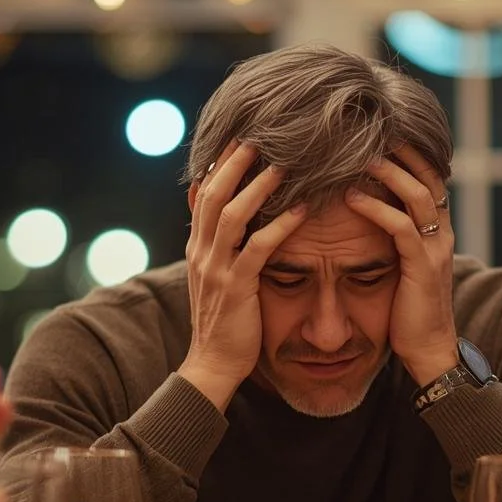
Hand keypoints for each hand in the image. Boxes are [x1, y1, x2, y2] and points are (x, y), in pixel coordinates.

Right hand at [178, 141, 308, 409]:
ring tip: (284, 164)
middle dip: (235, 163)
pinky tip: (302, 210)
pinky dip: (280, 225)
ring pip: (233, 215)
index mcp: (198, 247)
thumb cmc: (225, 321)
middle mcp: (202, 252)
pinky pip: (258, 248)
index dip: (220, 164)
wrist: (213, 364)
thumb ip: (220, 246)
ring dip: (258, 187)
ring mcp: (216, 269)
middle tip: (260, 136)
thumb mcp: (216, 277)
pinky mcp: (236, 287)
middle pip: (214, 194)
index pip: (205, 194)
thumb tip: (229, 217)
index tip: (240, 136)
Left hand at [346, 147, 457, 384]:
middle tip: (373, 127)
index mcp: (437, 230)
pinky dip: (376, 209)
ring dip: (389, 171)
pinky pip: (401, 227)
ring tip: (360, 154)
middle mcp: (441, 233)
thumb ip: (394, 239)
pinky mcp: (422, 266)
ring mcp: (435, 248)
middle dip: (403, 149)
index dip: (410, 152)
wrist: (429, 350)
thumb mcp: (403, 266)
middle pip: (429, 175)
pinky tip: (351, 198)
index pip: (429, 177)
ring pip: (418, 195)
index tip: (380, 131)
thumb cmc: (408, 310)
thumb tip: (366, 212)